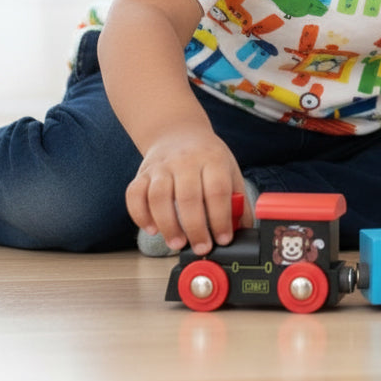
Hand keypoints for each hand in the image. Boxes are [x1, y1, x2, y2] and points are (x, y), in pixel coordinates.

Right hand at [125, 130, 252, 254]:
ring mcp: (161, 166)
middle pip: (188, 197)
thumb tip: (246, 231)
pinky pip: (134, 195)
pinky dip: (140, 215)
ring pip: (159, 197)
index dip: (220, 218)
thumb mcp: (229, 171)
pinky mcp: (142, 173)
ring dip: (168, 225)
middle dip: (195, 228)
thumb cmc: (207, 157)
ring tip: (177, 243)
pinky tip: (153, 229)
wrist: (178, 132)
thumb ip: (238, 201)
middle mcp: (185, 161)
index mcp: (212, 159)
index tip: (223, 239)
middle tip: (201, 247)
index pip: (217, 190)